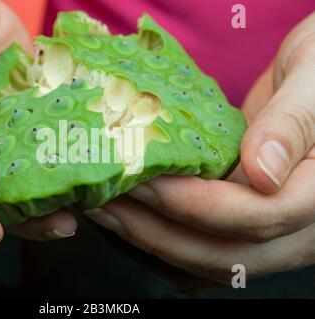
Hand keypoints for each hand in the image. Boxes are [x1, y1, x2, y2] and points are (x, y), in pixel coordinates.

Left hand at [83, 12, 314, 281]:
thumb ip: (293, 123)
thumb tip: (261, 173)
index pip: (258, 216)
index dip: (195, 205)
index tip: (143, 181)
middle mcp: (302, 226)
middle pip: (227, 254)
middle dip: (158, 233)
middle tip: (105, 204)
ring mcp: (273, 228)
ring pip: (211, 258)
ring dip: (153, 239)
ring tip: (105, 210)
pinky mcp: (245, 218)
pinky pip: (205, 245)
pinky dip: (164, 237)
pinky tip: (130, 217)